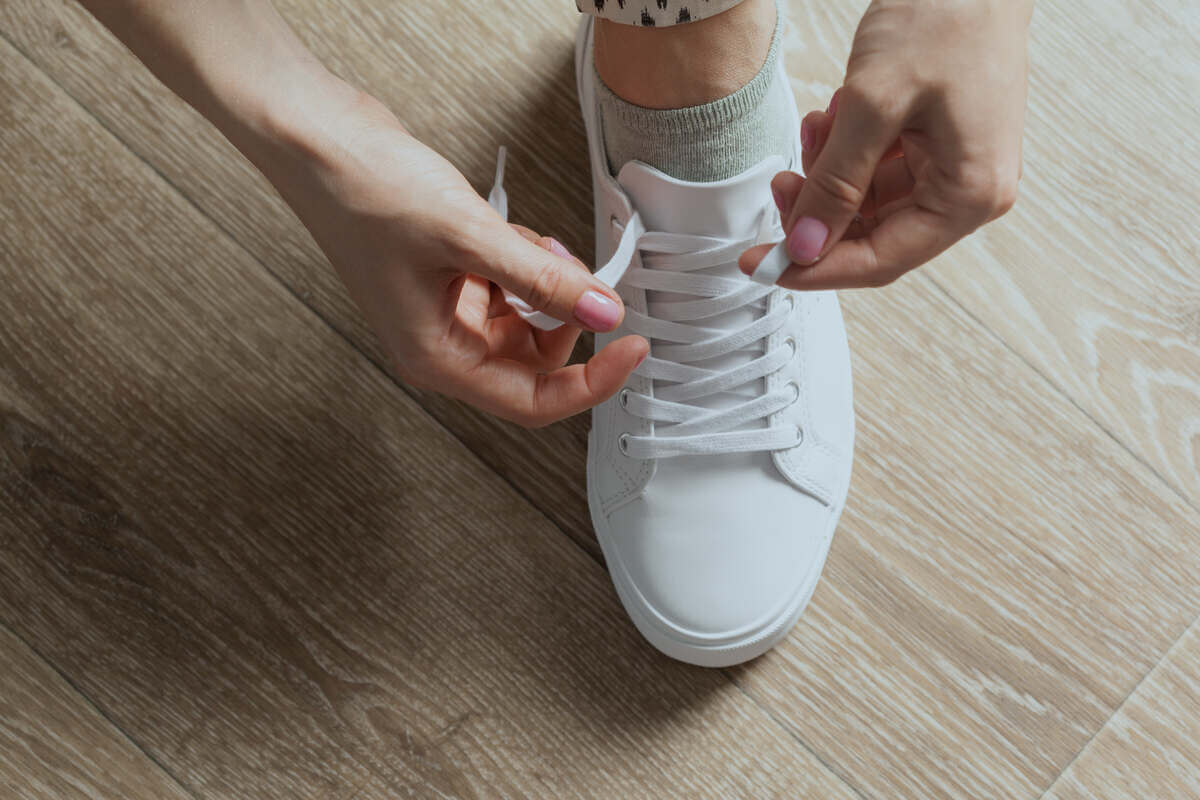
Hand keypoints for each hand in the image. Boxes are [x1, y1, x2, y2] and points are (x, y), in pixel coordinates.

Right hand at [267, 85, 647, 426]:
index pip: (533, 400)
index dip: (591, 382)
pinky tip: (511, 230)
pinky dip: (524, 262)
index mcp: (436, 358)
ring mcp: (443, 309)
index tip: (634, 349)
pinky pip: (508, 286)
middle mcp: (440, 343)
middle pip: (533, 362)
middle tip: (586, 277)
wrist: (315, 137)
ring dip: (546, 285)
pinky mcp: (448, 274)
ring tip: (539, 242)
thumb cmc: (365, 191)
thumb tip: (605, 312)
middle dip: (567, 320)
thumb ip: (544, 280)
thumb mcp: (470, 237)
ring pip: (525, 320)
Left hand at [740, 0, 1030, 288]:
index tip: (763, 263)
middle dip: (818, 213)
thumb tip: (805, 247)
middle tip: (780, 181)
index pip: (881, 260)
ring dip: (827, 176)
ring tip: (815, 126)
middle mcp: (969, 192)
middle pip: (872, 237)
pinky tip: (832, 118)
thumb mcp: (873, 104)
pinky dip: (844, 154)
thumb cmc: (945, 17)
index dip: (815, 268)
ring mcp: (954, 170)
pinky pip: (877, 174)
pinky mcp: (937, 147)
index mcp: (970, 195)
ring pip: (867, 206)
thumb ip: (835, 183)